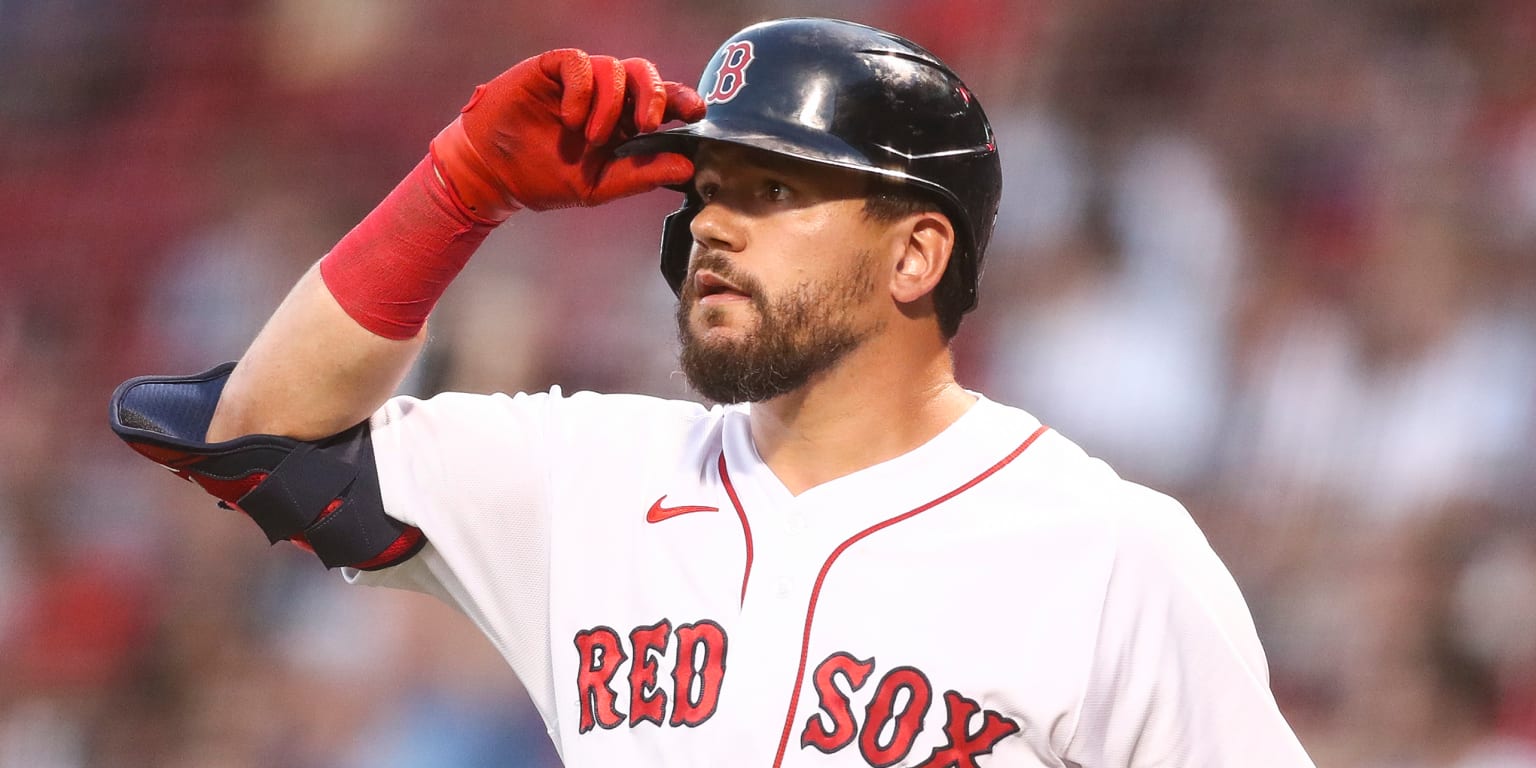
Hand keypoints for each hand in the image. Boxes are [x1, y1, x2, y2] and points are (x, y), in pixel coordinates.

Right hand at [431, 49, 705, 218]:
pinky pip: (579, 63)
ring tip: (591, 138)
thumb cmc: (544, 178)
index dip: (682, 101)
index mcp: (624, 124)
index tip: (696, 112)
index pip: (662, 103)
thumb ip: (641, 175)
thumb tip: (687, 168)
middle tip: (647, 123)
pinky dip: (582, 90)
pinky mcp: (552, 69)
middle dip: (655, 94)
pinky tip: (571, 118)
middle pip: (645, 75)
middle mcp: (607, 97)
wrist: (492, 174)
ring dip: (609, 104)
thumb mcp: (599, 186)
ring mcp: (580, 81)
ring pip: (614, 68)